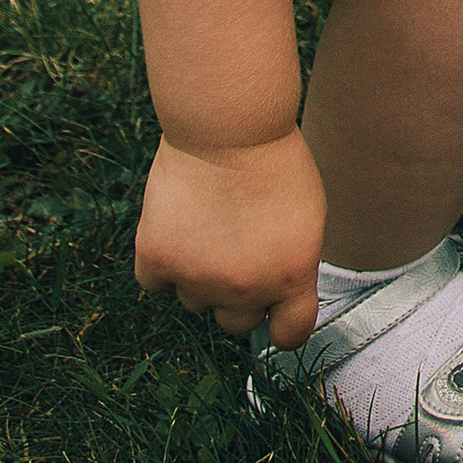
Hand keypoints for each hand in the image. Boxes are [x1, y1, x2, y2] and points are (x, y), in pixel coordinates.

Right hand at [135, 127, 325, 346]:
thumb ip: (289, 265)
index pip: (290, 335)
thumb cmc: (273, 162)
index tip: (275, 316)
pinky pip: (155, 282)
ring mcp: (197, 279)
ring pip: (194, 301)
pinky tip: (176, 226)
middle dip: (238, 296)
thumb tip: (274, 297)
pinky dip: (162, 261)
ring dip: (199, 276)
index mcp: (292, 277)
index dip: (282, 325)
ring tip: (208, 224)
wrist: (227, 126)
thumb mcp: (306, 219)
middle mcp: (245, 289)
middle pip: (237, 323)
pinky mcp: (157, 260)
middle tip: (236, 252)